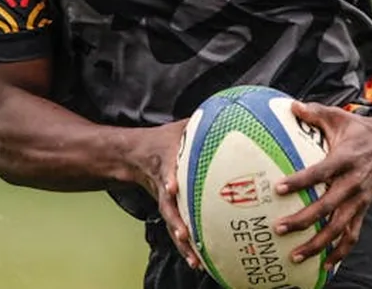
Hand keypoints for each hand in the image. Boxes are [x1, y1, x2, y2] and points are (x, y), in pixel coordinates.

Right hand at [128, 121, 201, 270]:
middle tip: (186, 235)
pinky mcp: (168, 210)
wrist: (133, 156)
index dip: (169, 178)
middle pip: (167, 205)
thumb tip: (237, 108)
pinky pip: (176, 229)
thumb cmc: (164, 139)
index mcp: (167, 160)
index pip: (166, 169)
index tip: (172, 187)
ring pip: (171, 223)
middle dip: (176, 221)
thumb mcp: (181, 125)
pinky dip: (185, 247)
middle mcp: (164, 183)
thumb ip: (205, 121)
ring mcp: (164, 200)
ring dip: (181, 242)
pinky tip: (199, 263)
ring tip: (195, 260)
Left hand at [274, 102, 371, 268]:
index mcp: (344, 159)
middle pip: (327, 207)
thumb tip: (290, 105)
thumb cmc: (358, 129)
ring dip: (318, 244)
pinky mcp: (365, 209)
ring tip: (295, 255)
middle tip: (279, 229)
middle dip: (303, 220)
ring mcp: (361, 199)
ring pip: (339, 228)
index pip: (319, 172)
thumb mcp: (337, 116)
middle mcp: (353, 183)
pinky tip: (325, 266)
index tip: (278, 188)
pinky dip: (340, 253)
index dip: (299, 181)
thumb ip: (313, 112)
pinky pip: (353, 236)